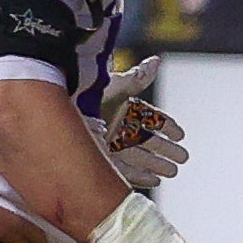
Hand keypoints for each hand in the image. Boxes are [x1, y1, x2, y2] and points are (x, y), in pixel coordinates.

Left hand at [93, 55, 187, 187]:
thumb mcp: (114, 87)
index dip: (167, 126)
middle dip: (165, 150)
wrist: (59, 113)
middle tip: (183, 158)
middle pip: (146, 141)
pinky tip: (153, 181)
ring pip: (138, 157)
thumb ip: (137, 78)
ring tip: (172, 173)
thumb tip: (156, 61)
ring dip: (156, 165)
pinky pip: (123, 171)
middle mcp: (117, 127)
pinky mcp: (100, 161)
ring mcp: (109, 145)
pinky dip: (139, 176)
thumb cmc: (85, 96)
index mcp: (122, 108)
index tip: (181, 135)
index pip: (150, 118)